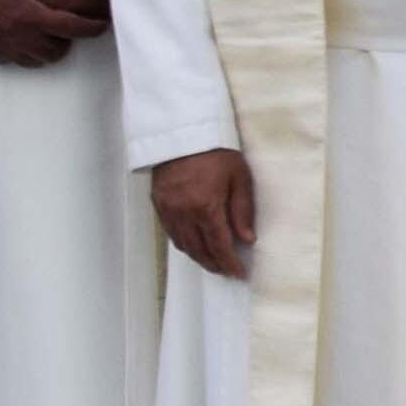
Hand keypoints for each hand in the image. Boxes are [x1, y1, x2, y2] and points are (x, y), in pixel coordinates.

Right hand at [0, 0, 108, 66]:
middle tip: (63, 22)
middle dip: (68, 39)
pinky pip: (21, 61)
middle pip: (60, 49)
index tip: (102, 24)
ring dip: (50, 47)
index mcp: (30, 15)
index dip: (91, 27)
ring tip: (46, 31)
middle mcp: (22, 37)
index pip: (72, 27)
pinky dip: (30, 53)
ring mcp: (7, 49)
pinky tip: (25, 37)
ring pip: (42, 59)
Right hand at [152, 147, 255, 277]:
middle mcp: (184, 213)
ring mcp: (168, 210)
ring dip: (198, 257)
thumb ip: (242, 210)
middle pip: (199, 249)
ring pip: (183, 244)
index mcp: (206, 207)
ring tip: (212, 263)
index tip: (238, 273)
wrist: (182, 132)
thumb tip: (247, 239)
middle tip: (226, 272)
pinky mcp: (158, 204)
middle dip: (214, 264)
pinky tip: (193, 246)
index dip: (229, 262)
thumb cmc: (216, 152)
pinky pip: (171, 233)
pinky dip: (183, 244)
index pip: (219, 244)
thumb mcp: (238, 176)